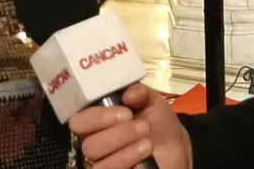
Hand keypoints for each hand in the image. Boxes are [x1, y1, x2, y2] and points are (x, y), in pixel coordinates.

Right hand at [69, 84, 190, 168]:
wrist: (174, 146)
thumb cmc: (156, 121)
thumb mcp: (152, 101)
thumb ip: (140, 93)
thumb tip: (129, 93)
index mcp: (96, 119)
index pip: (79, 121)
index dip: (97, 117)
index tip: (125, 112)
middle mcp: (94, 141)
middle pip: (88, 144)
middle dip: (117, 134)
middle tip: (142, 126)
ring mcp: (102, 161)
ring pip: (97, 160)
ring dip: (125, 148)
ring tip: (148, 140)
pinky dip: (128, 160)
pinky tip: (145, 152)